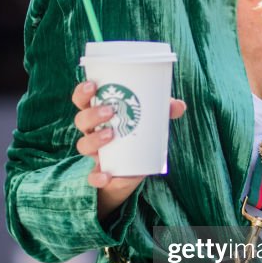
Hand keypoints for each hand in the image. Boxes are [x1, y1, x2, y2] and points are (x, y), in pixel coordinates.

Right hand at [72, 81, 186, 220]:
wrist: (130, 172)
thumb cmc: (136, 136)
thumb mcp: (150, 122)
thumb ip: (163, 112)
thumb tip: (180, 106)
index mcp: (99, 115)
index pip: (83, 100)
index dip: (82, 92)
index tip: (92, 85)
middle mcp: (92, 132)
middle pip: (81, 120)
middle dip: (92, 114)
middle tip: (109, 111)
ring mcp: (94, 153)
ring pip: (83, 144)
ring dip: (95, 139)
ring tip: (111, 134)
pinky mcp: (99, 174)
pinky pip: (92, 177)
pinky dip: (97, 177)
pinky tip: (106, 176)